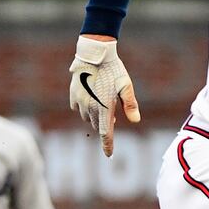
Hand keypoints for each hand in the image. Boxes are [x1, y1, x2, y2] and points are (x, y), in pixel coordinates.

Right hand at [68, 34, 140, 156]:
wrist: (94, 53)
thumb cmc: (113, 69)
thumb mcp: (126, 85)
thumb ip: (130, 104)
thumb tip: (136, 121)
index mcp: (104, 108)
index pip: (105, 133)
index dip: (107, 145)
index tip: (109, 154)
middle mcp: (90, 107)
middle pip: (96, 125)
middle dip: (103, 123)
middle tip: (112, 109)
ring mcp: (79, 101)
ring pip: (86, 117)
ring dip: (93, 115)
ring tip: (101, 100)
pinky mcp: (73, 94)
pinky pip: (76, 107)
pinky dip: (83, 106)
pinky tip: (89, 96)